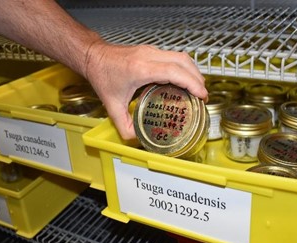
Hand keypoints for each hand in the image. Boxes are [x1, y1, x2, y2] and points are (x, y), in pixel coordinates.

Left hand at [84, 42, 207, 139]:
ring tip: (198, 88)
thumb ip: (123, 126)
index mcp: (141, 69)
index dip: (192, 83)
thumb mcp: (111, 105)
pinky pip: (174, 56)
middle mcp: (149, 56)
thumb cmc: (101, 75)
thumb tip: (137, 137)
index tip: (202, 95)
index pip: (175, 72)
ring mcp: (151, 50)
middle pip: (184, 61)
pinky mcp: (151, 50)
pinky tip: (184, 79)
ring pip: (181, 56)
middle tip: (203, 96)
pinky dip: (184, 67)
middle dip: (198, 78)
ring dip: (193, 71)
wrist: (93, 56)